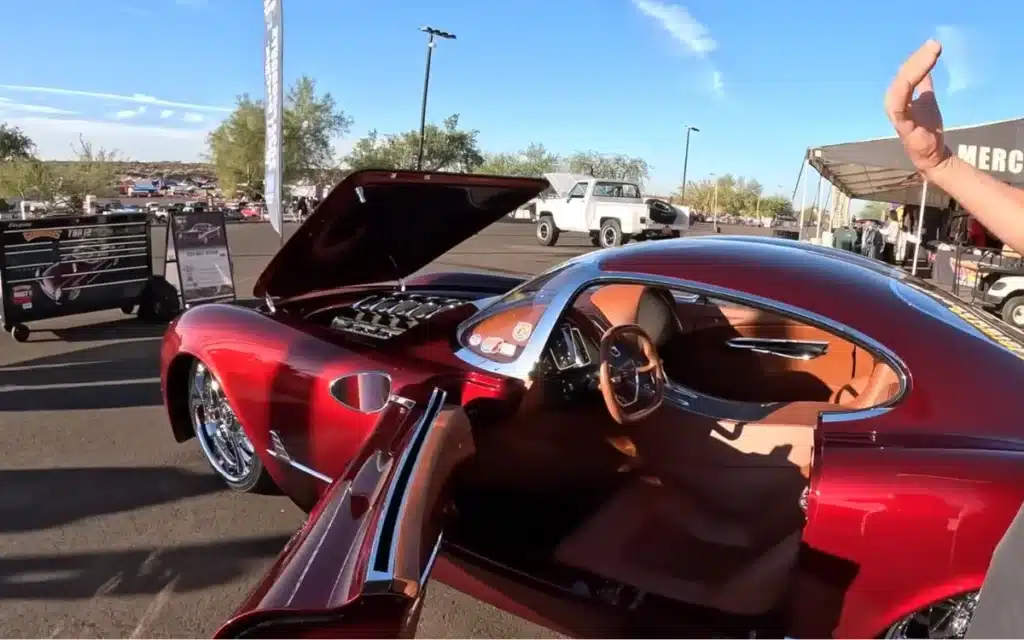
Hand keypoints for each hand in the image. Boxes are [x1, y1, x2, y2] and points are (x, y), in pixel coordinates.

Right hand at [884, 40, 951, 175]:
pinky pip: (899, 104)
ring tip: (931, 53)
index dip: (917, 58)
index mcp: (899, 97)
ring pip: (899, 87)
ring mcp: (896, 115)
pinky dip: (907, 86)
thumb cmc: (927, 129)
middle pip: (902, 76)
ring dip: (914, 69)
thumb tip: (925, 63)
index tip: (934, 45)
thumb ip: (923, 83)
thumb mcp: (927, 100)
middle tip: (934, 45)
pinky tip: (923, 71)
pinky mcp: (902, 125)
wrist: (932, 154)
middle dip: (916, 59)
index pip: (906, 73)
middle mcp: (894, 104)